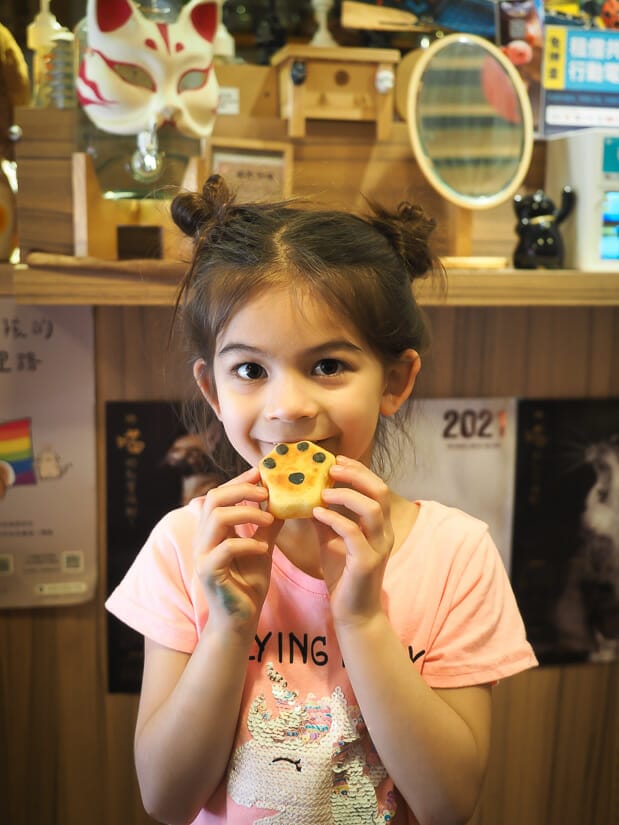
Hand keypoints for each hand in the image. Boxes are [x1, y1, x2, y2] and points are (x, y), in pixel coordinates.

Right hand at [193, 467, 282, 632]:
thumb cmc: (248, 584)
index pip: (218, 495)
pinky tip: (263, 549)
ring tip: (269, 518)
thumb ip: (268, 525)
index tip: (261, 472)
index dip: (238, 481)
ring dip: (246, 513)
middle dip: (240, 490)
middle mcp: (203, 539)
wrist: (240, 620)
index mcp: (212, 530)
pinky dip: (247, 543)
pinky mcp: (209, 572)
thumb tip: (283, 500)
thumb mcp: (262, 547)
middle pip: (213, 499)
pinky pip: (225, 548)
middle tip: (266, 492)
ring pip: (217, 518)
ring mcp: (203, 555)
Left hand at [312, 456, 393, 627]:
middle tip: (331, 467)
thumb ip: (327, 518)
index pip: (376, 487)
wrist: (353, 614)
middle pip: (380, 491)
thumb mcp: (332, 541)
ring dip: (346, 494)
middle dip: (356, 474)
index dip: (358, 470)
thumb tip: (307, 495)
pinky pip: (353, 532)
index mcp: (380, 525)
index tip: (336, 460)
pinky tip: (317, 513)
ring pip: (372, 508)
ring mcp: (379, 547)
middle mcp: (385, 532)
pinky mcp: (367, 562)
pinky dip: (335, 518)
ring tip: (323, 490)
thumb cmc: (344, 576)